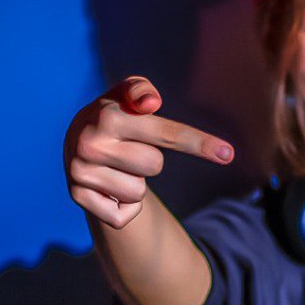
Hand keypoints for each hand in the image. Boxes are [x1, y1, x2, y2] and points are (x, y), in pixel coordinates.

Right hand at [64, 76, 234, 228]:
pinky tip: (106, 187)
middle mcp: (89, 144)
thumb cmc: (116, 118)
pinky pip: (123, 215)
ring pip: (137, 193)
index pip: (164, 133)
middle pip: (155, 165)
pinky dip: (122, 206)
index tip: (228, 154)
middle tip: (129, 150)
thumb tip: (150, 102)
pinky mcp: (78, 198)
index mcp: (107, 116)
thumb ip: (140, 89)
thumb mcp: (126, 95)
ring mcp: (80, 172)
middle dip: (148, 160)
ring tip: (115, 167)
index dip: (197, 143)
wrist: (76, 144)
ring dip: (133, 184)